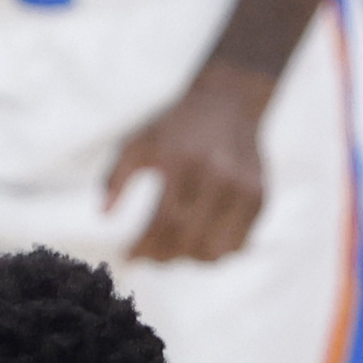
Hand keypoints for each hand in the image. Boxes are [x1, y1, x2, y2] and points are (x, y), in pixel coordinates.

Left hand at [104, 61, 274, 262]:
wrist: (228, 103)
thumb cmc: (175, 127)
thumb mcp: (139, 141)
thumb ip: (116, 175)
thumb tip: (103, 214)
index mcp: (184, 159)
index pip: (165, 219)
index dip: (146, 246)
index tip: (129, 256)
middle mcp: (218, 174)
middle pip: (190, 239)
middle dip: (165, 257)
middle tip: (150, 257)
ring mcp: (243, 187)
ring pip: (216, 249)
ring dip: (190, 260)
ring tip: (174, 249)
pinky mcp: (259, 197)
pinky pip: (237, 244)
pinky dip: (216, 252)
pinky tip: (200, 241)